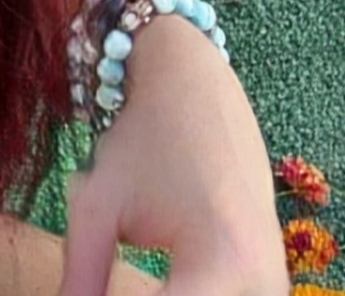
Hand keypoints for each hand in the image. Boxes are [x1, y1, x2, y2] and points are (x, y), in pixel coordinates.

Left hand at [60, 13, 287, 294]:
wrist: (196, 81)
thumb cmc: (141, 137)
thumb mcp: (97, 206)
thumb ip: (82, 275)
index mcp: (220, 265)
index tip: (86, 294)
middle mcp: (261, 284)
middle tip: (95, 286)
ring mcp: (271, 283)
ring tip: (130, 277)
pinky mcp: (270, 279)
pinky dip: (185, 293)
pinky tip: (157, 282)